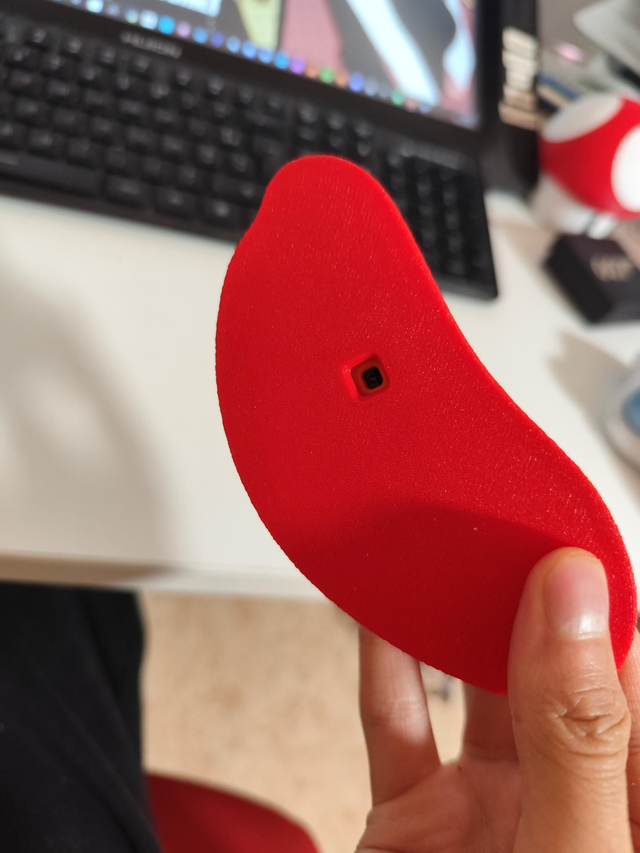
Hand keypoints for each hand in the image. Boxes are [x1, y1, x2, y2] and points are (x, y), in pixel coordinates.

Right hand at [356, 548, 639, 852]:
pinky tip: (381, 615)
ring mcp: (485, 806)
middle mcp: (559, 798)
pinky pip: (395, 724)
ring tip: (441, 559)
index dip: (592, 606)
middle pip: (543, 674)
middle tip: (489, 534)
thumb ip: (569, 731)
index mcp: (625, 810)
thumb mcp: (568, 849)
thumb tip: (572, 601)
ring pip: (468, 691)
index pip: (620, 679)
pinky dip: (383, 666)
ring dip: (450, 624)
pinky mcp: (412, 815)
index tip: (556, 544)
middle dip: (516, 600)